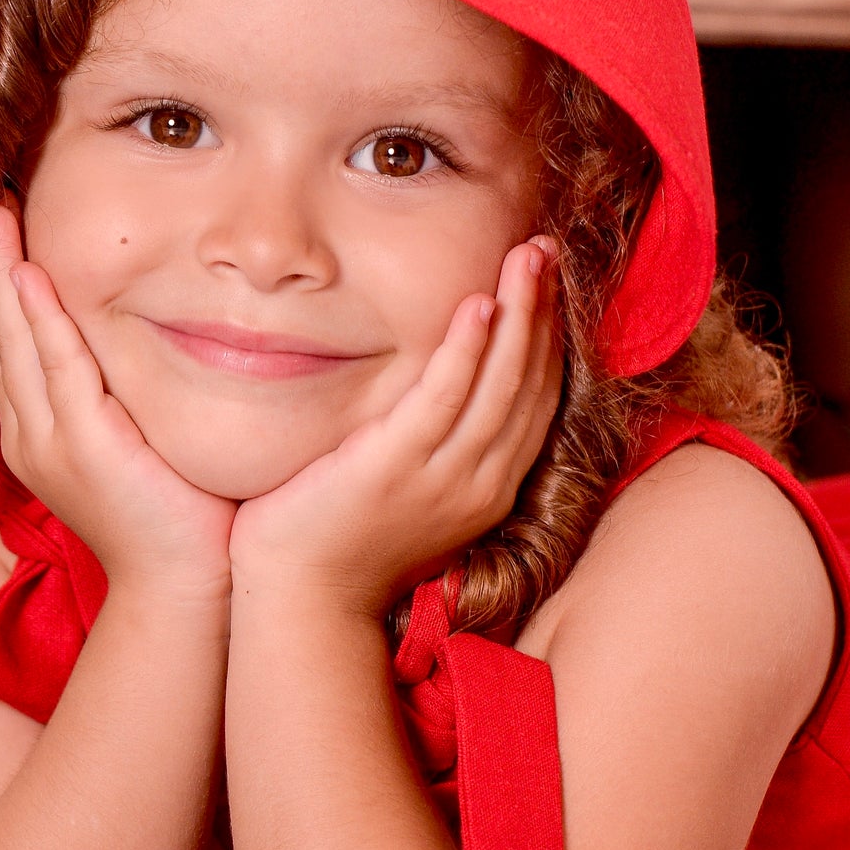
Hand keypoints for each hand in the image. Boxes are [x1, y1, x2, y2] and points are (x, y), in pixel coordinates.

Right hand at [0, 202, 238, 602]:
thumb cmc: (182, 517)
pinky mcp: (84, 448)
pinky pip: (58, 368)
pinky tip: (33, 275)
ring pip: (20, 343)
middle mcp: (34, 435)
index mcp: (45, 433)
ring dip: (8, 277)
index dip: (9, 286)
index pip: (18, 344)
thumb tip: (158, 339)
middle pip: (4, 334)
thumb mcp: (148, 441)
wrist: (189, 584)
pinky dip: (42, 319)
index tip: (10, 231)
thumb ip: (136, 394)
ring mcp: (51, 443)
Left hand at [226, 235, 563, 617]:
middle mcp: (481, 484)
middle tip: (543, 248)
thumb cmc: (343, 539)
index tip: (544, 280)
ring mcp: (443, 480)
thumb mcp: (410, 488)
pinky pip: (444, 400)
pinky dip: (467, 352)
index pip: (536, 398)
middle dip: (543, 310)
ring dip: (519, 314)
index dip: (547, 335)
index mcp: (489, 486)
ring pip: (501, 384)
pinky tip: (478, 306)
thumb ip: (435, 442)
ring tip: (525, 256)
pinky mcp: (395, 470)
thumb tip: (442, 384)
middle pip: (531, 383)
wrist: (303, 600)